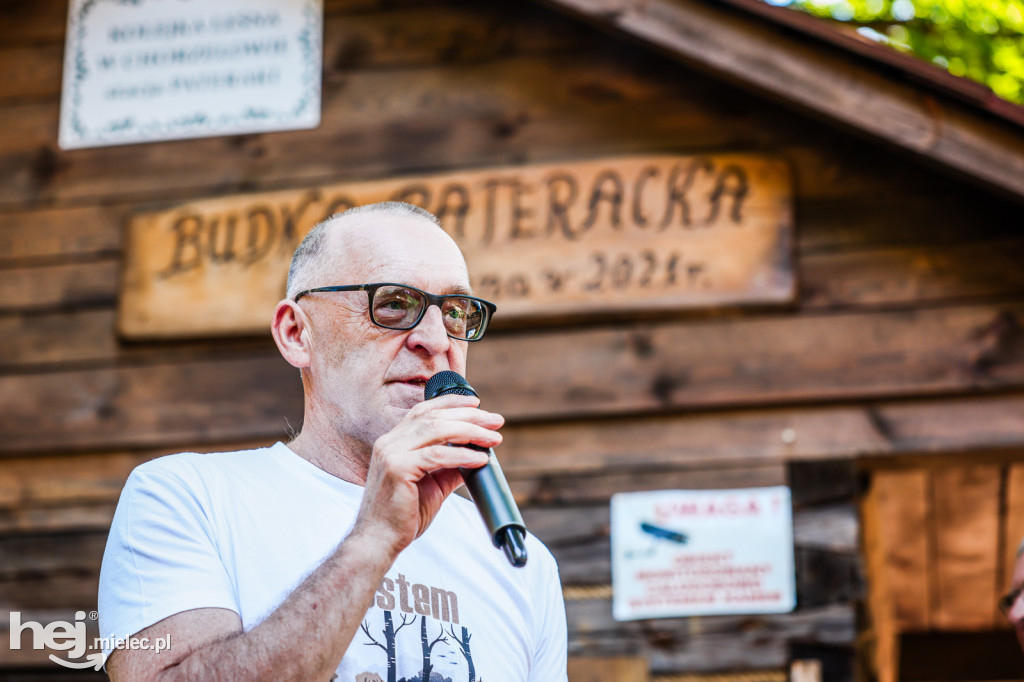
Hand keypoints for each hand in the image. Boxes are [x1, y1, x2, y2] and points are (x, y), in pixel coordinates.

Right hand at [351, 394, 502, 554]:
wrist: (379, 540)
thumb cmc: (404, 515)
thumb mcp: (433, 484)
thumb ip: (450, 467)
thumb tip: (476, 455)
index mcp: (394, 441)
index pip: (424, 410)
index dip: (452, 403)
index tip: (477, 404)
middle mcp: (390, 442)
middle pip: (434, 417)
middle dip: (469, 416)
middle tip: (496, 421)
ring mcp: (391, 453)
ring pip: (437, 430)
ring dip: (471, 431)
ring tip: (493, 438)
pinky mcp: (397, 469)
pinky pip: (437, 456)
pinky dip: (462, 455)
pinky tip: (480, 459)